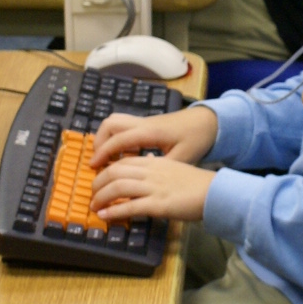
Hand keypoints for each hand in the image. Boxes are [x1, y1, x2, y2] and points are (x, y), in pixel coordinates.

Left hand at [91, 153, 213, 222]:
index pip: (123, 162)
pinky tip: (105, 216)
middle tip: (92, 195)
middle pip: (115, 172)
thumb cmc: (196, 183)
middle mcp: (151, 172)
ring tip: (94, 206)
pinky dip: (114, 211)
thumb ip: (157, 166)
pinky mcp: (158, 204)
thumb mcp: (174, 168)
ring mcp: (154, 188)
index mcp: (155, 162)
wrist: (215, 193)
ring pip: (118, 187)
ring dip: (101, 197)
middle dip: (98, 183)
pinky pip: (130, 206)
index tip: (99, 181)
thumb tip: (145, 161)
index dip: (106, 171)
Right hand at [93, 104, 216, 167]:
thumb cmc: (197, 139)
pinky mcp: (148, 123)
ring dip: (107, 138)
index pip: (118, 140)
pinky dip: (117, 138)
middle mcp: (143, 123)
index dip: (103, 153)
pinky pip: (124, 126)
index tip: (94, 167)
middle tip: (99, 162)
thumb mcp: (182, 158)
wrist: (208, 121)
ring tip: (108, 159)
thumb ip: (161, 169)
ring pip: (115, 121)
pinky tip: (125, 155)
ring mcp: (145, 121)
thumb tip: (141, 181)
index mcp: (150, 132)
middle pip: (110, 124)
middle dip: (100, 142)